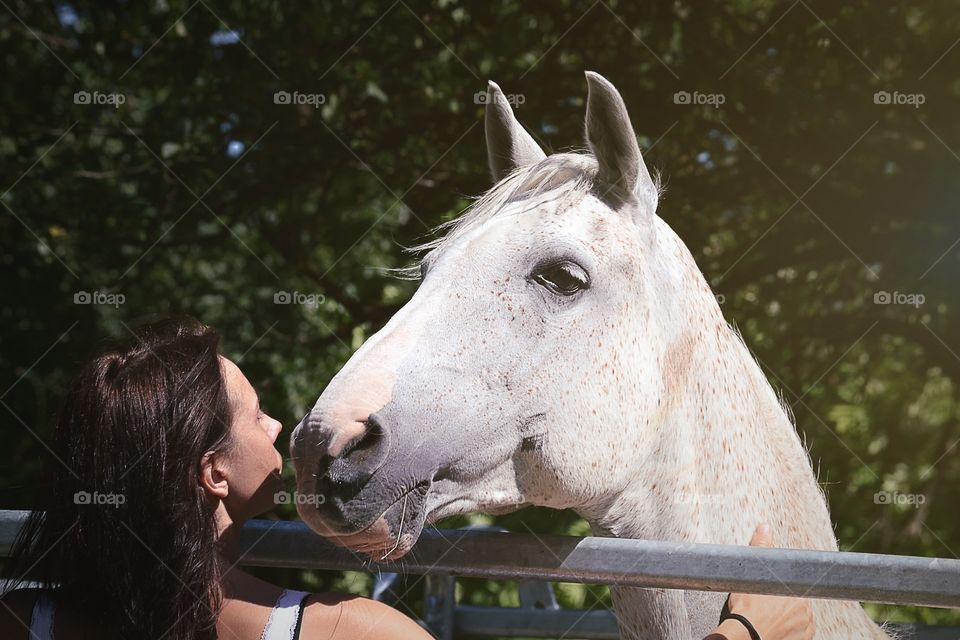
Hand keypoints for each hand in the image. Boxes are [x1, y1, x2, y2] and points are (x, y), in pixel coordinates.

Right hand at [707, 523, 814, 639]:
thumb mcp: (752, 574)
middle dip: (785, 604)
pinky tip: (775, 629)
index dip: (783, 590)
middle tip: (767, 607)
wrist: (746, 636)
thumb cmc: (748, 608)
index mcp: (798, 593)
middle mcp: (807, 613)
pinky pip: (798, 635)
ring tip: (769, 619)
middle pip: (798, 604)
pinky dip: (789, 632)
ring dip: (788, 619)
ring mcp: (805, 630)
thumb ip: (761, 548)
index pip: (795, 588)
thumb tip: (765, 527)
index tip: (773, 595)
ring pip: (799, 620)